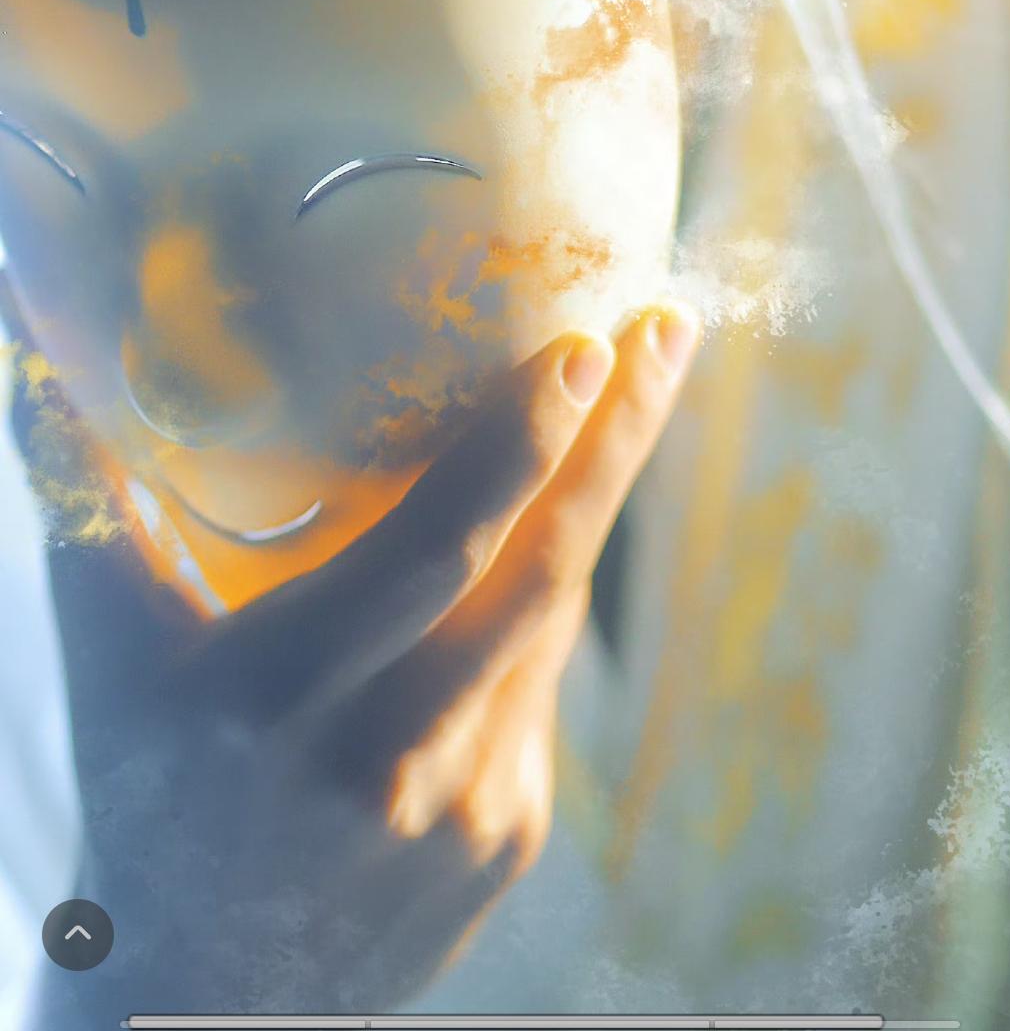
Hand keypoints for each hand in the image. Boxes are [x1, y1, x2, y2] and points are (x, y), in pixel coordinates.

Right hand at [31, 303, 698, 1020]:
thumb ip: (93, 506)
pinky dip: (537, 597)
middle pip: (537, 571)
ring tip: (629, 386)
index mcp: (277, 694)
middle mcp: (386, 757)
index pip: (431, 551)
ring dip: (594, 498)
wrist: (196, 1001)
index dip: (516, 448)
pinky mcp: (508, 838)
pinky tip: (538, 530)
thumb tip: (37, 358)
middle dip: (614, 440)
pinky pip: (536, 682)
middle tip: (666, 327)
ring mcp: (465, 809)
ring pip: (548, 617)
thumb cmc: (141, 798)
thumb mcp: (108, 659)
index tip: (577, 346)